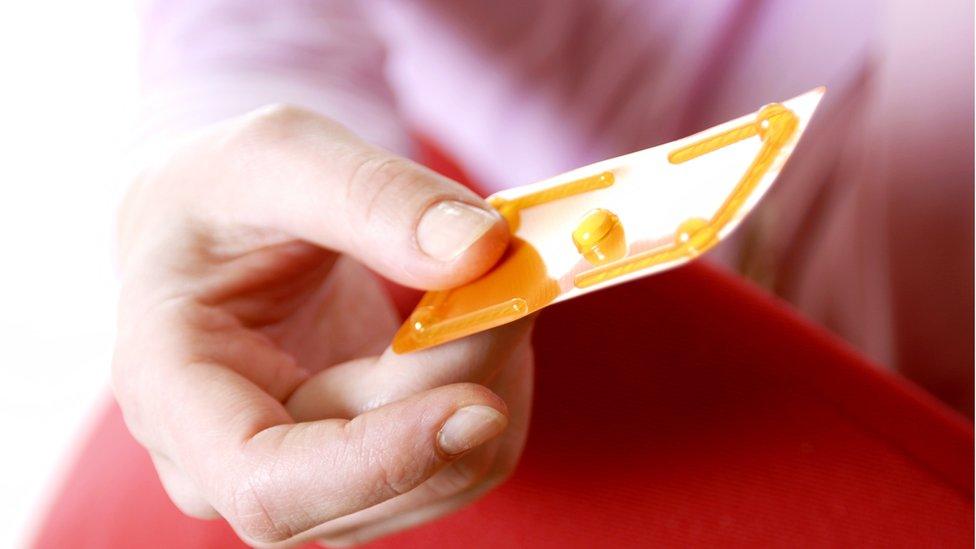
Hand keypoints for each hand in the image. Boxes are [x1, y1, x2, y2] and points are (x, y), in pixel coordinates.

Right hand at [112, 105, 534, 546]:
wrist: (222, 226)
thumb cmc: (225, 193)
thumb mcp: (275, 157)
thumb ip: (370, 197)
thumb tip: (480, 250)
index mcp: (173, 391)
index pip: (267, 484)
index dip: (379, 460)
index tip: (477, 400)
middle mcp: (234, 463)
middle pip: (381, 477)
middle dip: (466, 372)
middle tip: (516, 269)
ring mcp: (313, 477)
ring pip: (444, 475)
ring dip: (497, 374)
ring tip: (489, 277)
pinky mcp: (375, 466)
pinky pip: (468, 456)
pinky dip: (503, 383)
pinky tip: (481, 315)